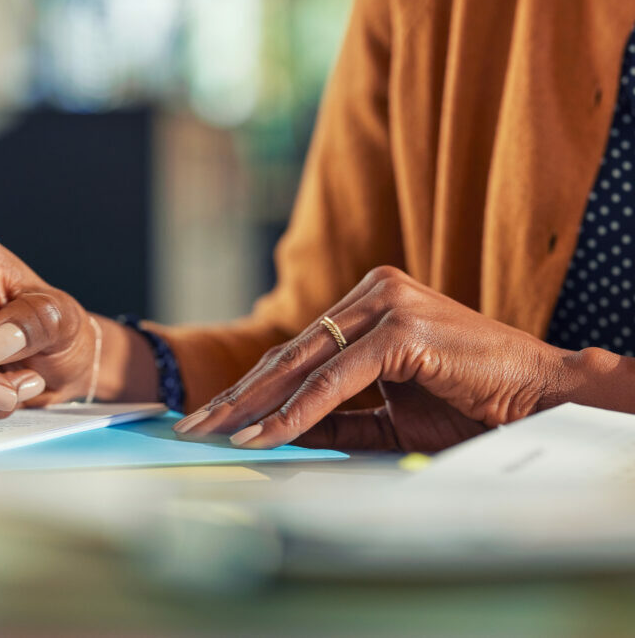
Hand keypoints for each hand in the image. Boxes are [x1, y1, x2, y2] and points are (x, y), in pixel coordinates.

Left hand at [173, 266, 571, 451]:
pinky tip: (263, 436)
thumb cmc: (469, 404)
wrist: (540, 399)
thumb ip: (335, 417)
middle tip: (191, 426)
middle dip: (237, 396)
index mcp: (368, 304)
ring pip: (302, 364)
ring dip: (253, 405)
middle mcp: (371, 293)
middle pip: (287, 354)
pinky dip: (296, 412)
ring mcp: (385, 304)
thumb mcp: (386, 413)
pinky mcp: (400, 328)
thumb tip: (278, 433)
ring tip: (213, 434)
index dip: (252, 388)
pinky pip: (334, 380)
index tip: (212, 418)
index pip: (296, 352)